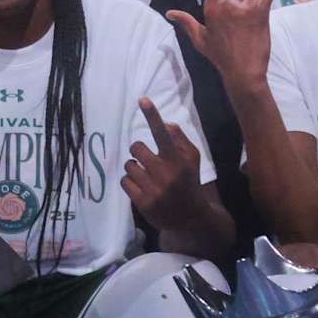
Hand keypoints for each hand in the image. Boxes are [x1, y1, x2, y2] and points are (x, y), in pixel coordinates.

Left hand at [122, 98, 203, 229]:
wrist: (191, 218)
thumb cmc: (189, 182)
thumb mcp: (192, 159)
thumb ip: (179, 139)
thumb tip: (164, 123)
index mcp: (178, 160)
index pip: (163, 133)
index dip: (152, 116)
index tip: (142, 100)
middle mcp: (166, 173)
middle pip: (136, 148)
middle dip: (139, 152)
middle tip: (147, 160)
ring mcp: (153, 189)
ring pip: (128, 166)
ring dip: (135, 168)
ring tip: (146, 177)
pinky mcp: (142, 203)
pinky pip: (124, 181)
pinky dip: (130, 182)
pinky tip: (142, 187)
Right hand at [166, 0, 286, 92]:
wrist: (242, 72)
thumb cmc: (219, 56)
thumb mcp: (200, 39)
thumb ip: (186, 22)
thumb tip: (170, 13)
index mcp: (213, 8)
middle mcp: (229, 4)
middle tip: (240, 20)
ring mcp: (246, 8)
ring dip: (253, 0)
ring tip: (251, 19)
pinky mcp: (262, 13)